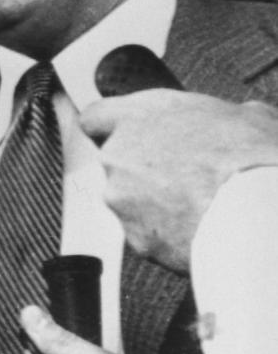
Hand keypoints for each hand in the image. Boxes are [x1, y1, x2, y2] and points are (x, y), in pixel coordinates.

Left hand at [80, 91, 277, 271]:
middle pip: (117, 162)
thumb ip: (224, 116)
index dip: (112, 127)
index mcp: (139, 116)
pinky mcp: (135, 237)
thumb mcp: (248, 117)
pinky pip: (148, 235)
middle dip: (144, 170)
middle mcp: (118, 154)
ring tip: (202, 205)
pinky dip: (168, 235)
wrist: (257, 215)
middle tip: (186, 176)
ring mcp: (121, 198)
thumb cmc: (252, 159)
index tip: (128, 135)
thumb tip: (243, 117)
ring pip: (130, 201)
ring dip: (156, 204)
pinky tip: (201, 229)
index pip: (96, 117)